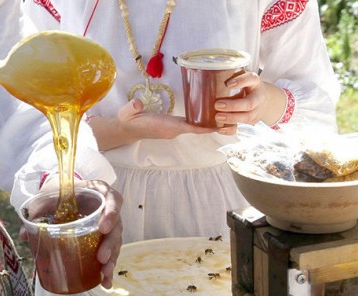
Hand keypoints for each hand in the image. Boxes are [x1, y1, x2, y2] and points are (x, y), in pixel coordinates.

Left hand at [19, 179, 123, 288]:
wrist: (60, 194)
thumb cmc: (58, 192)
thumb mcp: (47, 196)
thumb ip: (37, 211)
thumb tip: (24, 235)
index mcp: (98, 193)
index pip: (113, 200)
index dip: (112, 213)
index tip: (103, 227)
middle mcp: (106, 209)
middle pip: (116, 226)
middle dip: (110, 244)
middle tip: (101, 257)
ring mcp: (107, 225)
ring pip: (115, 243)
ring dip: (111, 260)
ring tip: (104, 274)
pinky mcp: (103, 240)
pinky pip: (109, 254)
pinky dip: (107, 269)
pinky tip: (105, 282)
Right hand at [91, 98, 235, 150]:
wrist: (125, 129)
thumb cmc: (128, 120)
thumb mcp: (127, 112)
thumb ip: (132, 107)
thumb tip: (137, 103)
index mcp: (165, 126)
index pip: (188, 127)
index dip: (204, 126)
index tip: (220, 124)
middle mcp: (173, 130)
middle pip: (197, 128)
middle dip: (213, 124)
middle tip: (232, 117)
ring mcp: (173, 130)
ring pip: (195, 127)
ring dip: (209, 123)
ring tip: (227, 115)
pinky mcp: (172, 127)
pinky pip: (190, 125)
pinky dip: (201, 121)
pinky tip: (210, 113)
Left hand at [214, 71, 286, 125]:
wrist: (262, 98)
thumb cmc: (246, 85)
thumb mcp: (242, 76)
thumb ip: (231, 74)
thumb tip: (209, 73)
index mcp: (255, 82)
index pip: (251, 79)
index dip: (240, 81)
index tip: (227, 84)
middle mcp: (258, 97)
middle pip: (249, 104)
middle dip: (233, 106)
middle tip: (217, 104)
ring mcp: (256, 111)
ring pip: (246, 117)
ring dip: (231, 118)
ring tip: (217, 117)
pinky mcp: (250, 121)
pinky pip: (241, 128)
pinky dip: (230, 130)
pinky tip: (220, 129)